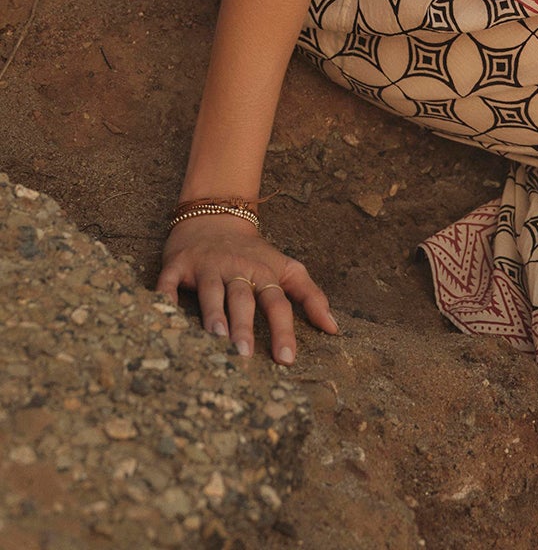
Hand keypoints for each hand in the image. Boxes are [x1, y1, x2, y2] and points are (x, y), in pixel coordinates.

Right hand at [155, 214, 339, 364]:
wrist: (215, 216)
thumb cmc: (254, 254)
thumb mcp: (287, 268)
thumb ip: (311, 296)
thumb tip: (334, 329)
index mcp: (263, 273)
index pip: (277, 303)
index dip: (283, 330)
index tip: (287, 360)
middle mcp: (236, 269)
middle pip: (242, 298)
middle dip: (244, 326)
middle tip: (244, 354)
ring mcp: (207, 266)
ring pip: (211, 291)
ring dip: (213, 313)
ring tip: (215, 338)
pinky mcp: (178, 264)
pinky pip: (169, 282)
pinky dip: (165, 297)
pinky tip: (164, 314)